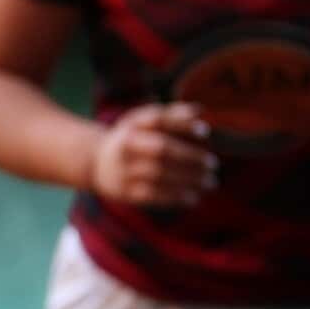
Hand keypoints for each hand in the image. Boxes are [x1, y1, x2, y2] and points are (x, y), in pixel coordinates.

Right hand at [88, 103, 217, 208]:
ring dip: (188, 180)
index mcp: (132, 125)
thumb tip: (200, 111)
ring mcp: (123, 170)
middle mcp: (126, 146)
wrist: (96, 163)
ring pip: (160, 175)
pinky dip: (175, 197)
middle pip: (162, 150)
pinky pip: (152, 195)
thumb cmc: (131, 138)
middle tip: (213, 165)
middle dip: (191, 158)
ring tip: (209, 183)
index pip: (158, 120)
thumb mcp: (144, 122)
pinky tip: (192, 197)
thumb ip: (171, 114)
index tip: (205, 132)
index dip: (182, 124)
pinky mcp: (124, 192)